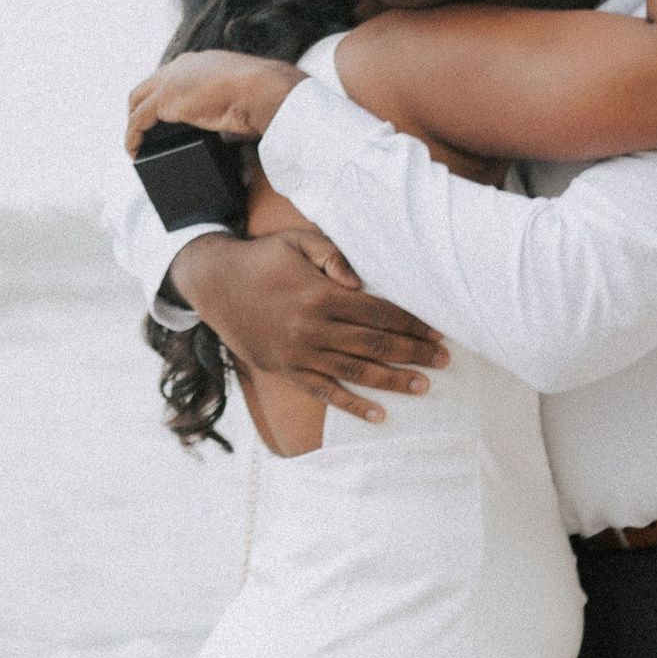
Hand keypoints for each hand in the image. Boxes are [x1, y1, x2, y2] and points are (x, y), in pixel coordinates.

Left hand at [126, 49, 304, 148]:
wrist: (263, 90)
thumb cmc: (265, 97)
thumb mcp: (244, 102)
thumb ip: (232, 110)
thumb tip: (234, 133)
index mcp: (204, 63)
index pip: (174, 77)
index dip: (165, 96)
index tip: (165, 117)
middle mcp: (184, 65)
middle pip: (150, 85)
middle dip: (142, 106)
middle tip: (143, 130)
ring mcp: (172, 80)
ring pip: (139, 100)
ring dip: (134, 121)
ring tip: (136, 143)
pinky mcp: (164, 99)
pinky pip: (138, 119)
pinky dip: (133, 136)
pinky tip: (134, 151)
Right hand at [168, 228, 447, 422]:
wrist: (213, 283)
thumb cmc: (262, 258)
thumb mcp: (297, 242)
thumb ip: (333, 256)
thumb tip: (361, 282)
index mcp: (320, 295)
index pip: (379, 312)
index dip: (411, 323)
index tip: (436, 331)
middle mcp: (312, 328)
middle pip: (374, 344)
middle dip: (413, 353)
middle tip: (443, 360)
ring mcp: (299, 353)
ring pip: (355, 372)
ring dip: (392, 381)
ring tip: (423, 386)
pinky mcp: (286, 369)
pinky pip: (324, 392)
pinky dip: (352, 406)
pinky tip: (378, 415)